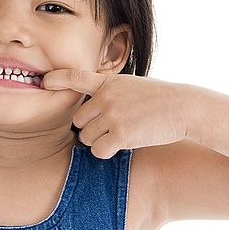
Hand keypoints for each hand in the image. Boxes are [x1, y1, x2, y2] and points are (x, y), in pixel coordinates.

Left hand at [42, 70, 189, 158]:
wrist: (184, 108)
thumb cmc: (160, 98)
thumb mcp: (132, 85)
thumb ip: (110, 91)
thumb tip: (91, 104)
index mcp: (109, 82)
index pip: (76, 77)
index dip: (56, 79)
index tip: (43, 82)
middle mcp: (107, 97)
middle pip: (78, 120)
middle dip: (90, 128)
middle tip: (110, 128)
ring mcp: (113, 115)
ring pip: (86, 137)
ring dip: (99, 141)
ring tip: (121, 135)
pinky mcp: (121, 135)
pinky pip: (98, 151)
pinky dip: (106, 152)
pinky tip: (122, 146)